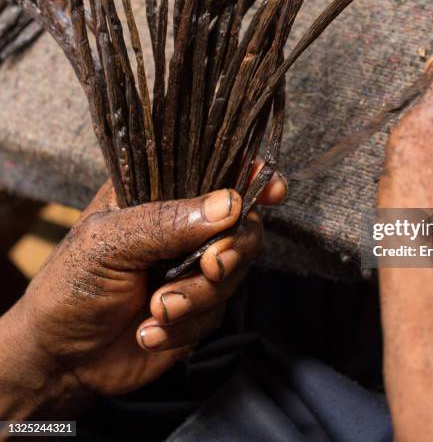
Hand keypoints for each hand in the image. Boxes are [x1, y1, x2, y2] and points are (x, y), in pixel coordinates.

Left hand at [0, 165, 285, 418]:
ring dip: (198, 296)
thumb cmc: (70, 287)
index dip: (248, 175)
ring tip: (157, 310)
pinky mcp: (199, 306)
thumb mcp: (109, 243)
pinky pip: (218, 310)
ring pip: (236, 270)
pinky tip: (148, 332)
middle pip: (241, 223)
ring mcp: (194, 267)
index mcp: (158, 194)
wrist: (60, 362)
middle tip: (210, 267)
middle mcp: (184, 226)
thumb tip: (231, 204)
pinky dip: (185, 325)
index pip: (212, 170)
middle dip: (232, 248)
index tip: (272, 188)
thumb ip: (168, 222)